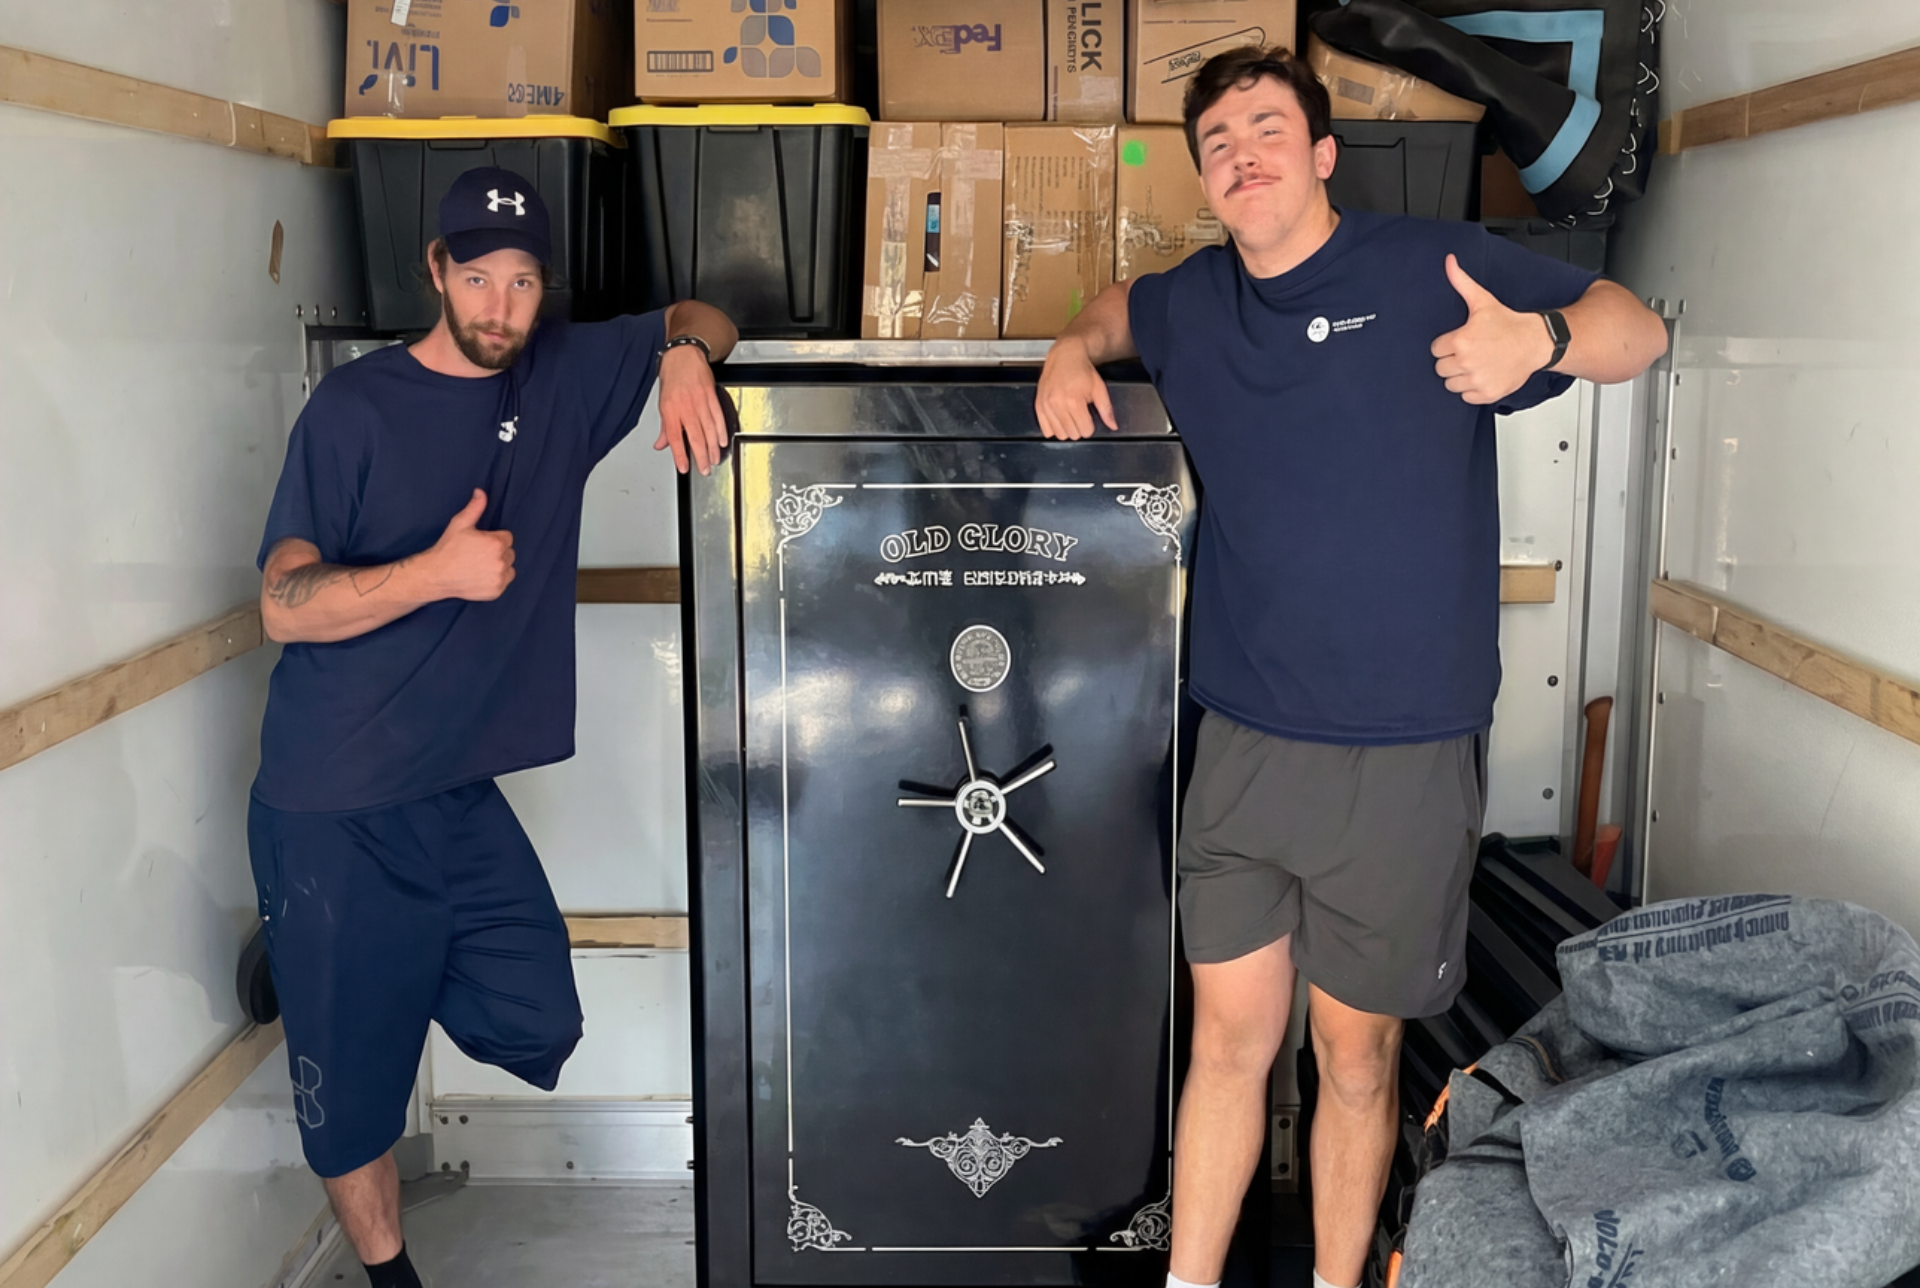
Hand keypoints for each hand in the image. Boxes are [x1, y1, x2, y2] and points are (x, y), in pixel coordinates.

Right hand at [424, 489, 514, 600]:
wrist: (436, 574)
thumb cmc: (448, 548)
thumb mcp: (460, 524)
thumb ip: (475, 508)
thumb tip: (481, 492)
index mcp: (496, 543)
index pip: (507, 537)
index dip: (494, 539)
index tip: (481, 543)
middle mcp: (501, 561)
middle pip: (509, 552)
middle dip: (498, 552)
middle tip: (479, 555)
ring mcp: (499, 578)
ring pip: (509, 567)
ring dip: (500, 565)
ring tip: (480, 565)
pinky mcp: (496, 591)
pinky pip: (505, 581)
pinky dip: (497, 579)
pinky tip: (482, 576)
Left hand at [654, 344, 728, 474]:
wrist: (683, 355)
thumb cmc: (672, 377)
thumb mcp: (662, 402)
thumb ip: (665, 427)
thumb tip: (661, 444)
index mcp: (670, 410)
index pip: (675, 438)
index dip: (680, 455)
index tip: (684, 467)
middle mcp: (685, 407)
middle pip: (695, 437)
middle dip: (701, 456)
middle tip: (705, 469)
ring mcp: (700, 401)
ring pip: (709, 429)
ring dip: (712, 448)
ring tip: (714, 459)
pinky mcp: (711, 396)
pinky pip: (718, 417)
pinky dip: (721, 431)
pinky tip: (722, 441)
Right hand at [1035, 337, 1116, 439]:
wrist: (1065, 355)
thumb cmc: (1083, 371)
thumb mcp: (1099, 388)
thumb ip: (1106, 409)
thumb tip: (1114, 427)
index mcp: (1074, 401)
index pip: (1086, 431)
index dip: (1090, 425)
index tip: (1089, 415)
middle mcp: (1057, 405)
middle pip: (1073, 434)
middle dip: (1079, 427)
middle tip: (1080, 414)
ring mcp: (1046, 406)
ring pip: (1060, 434)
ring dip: (1067, 429)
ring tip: (1070, 416)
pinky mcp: (1038, 405)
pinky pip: (1046, 430)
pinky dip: (1054, 428)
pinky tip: (1059, 418)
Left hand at [1430, 254, 1555, 405]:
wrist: (1536, 342)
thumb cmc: (1509, 323)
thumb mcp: (1482, 301)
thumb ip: (1461, 282)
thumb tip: (1449, 262)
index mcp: (1462, 341)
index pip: (1436, 349)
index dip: (1447, 343)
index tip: (1461, 340)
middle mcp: (1467, 362)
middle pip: (1440, 367)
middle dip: (1452, 359)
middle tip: (1469, 351)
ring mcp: (1477, 379)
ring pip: (1450, 383)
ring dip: (1459, 375)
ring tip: (1476, 363)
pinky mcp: (1486, 394)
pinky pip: (1465, 396)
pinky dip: (1472, 389)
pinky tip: (1483, 374)